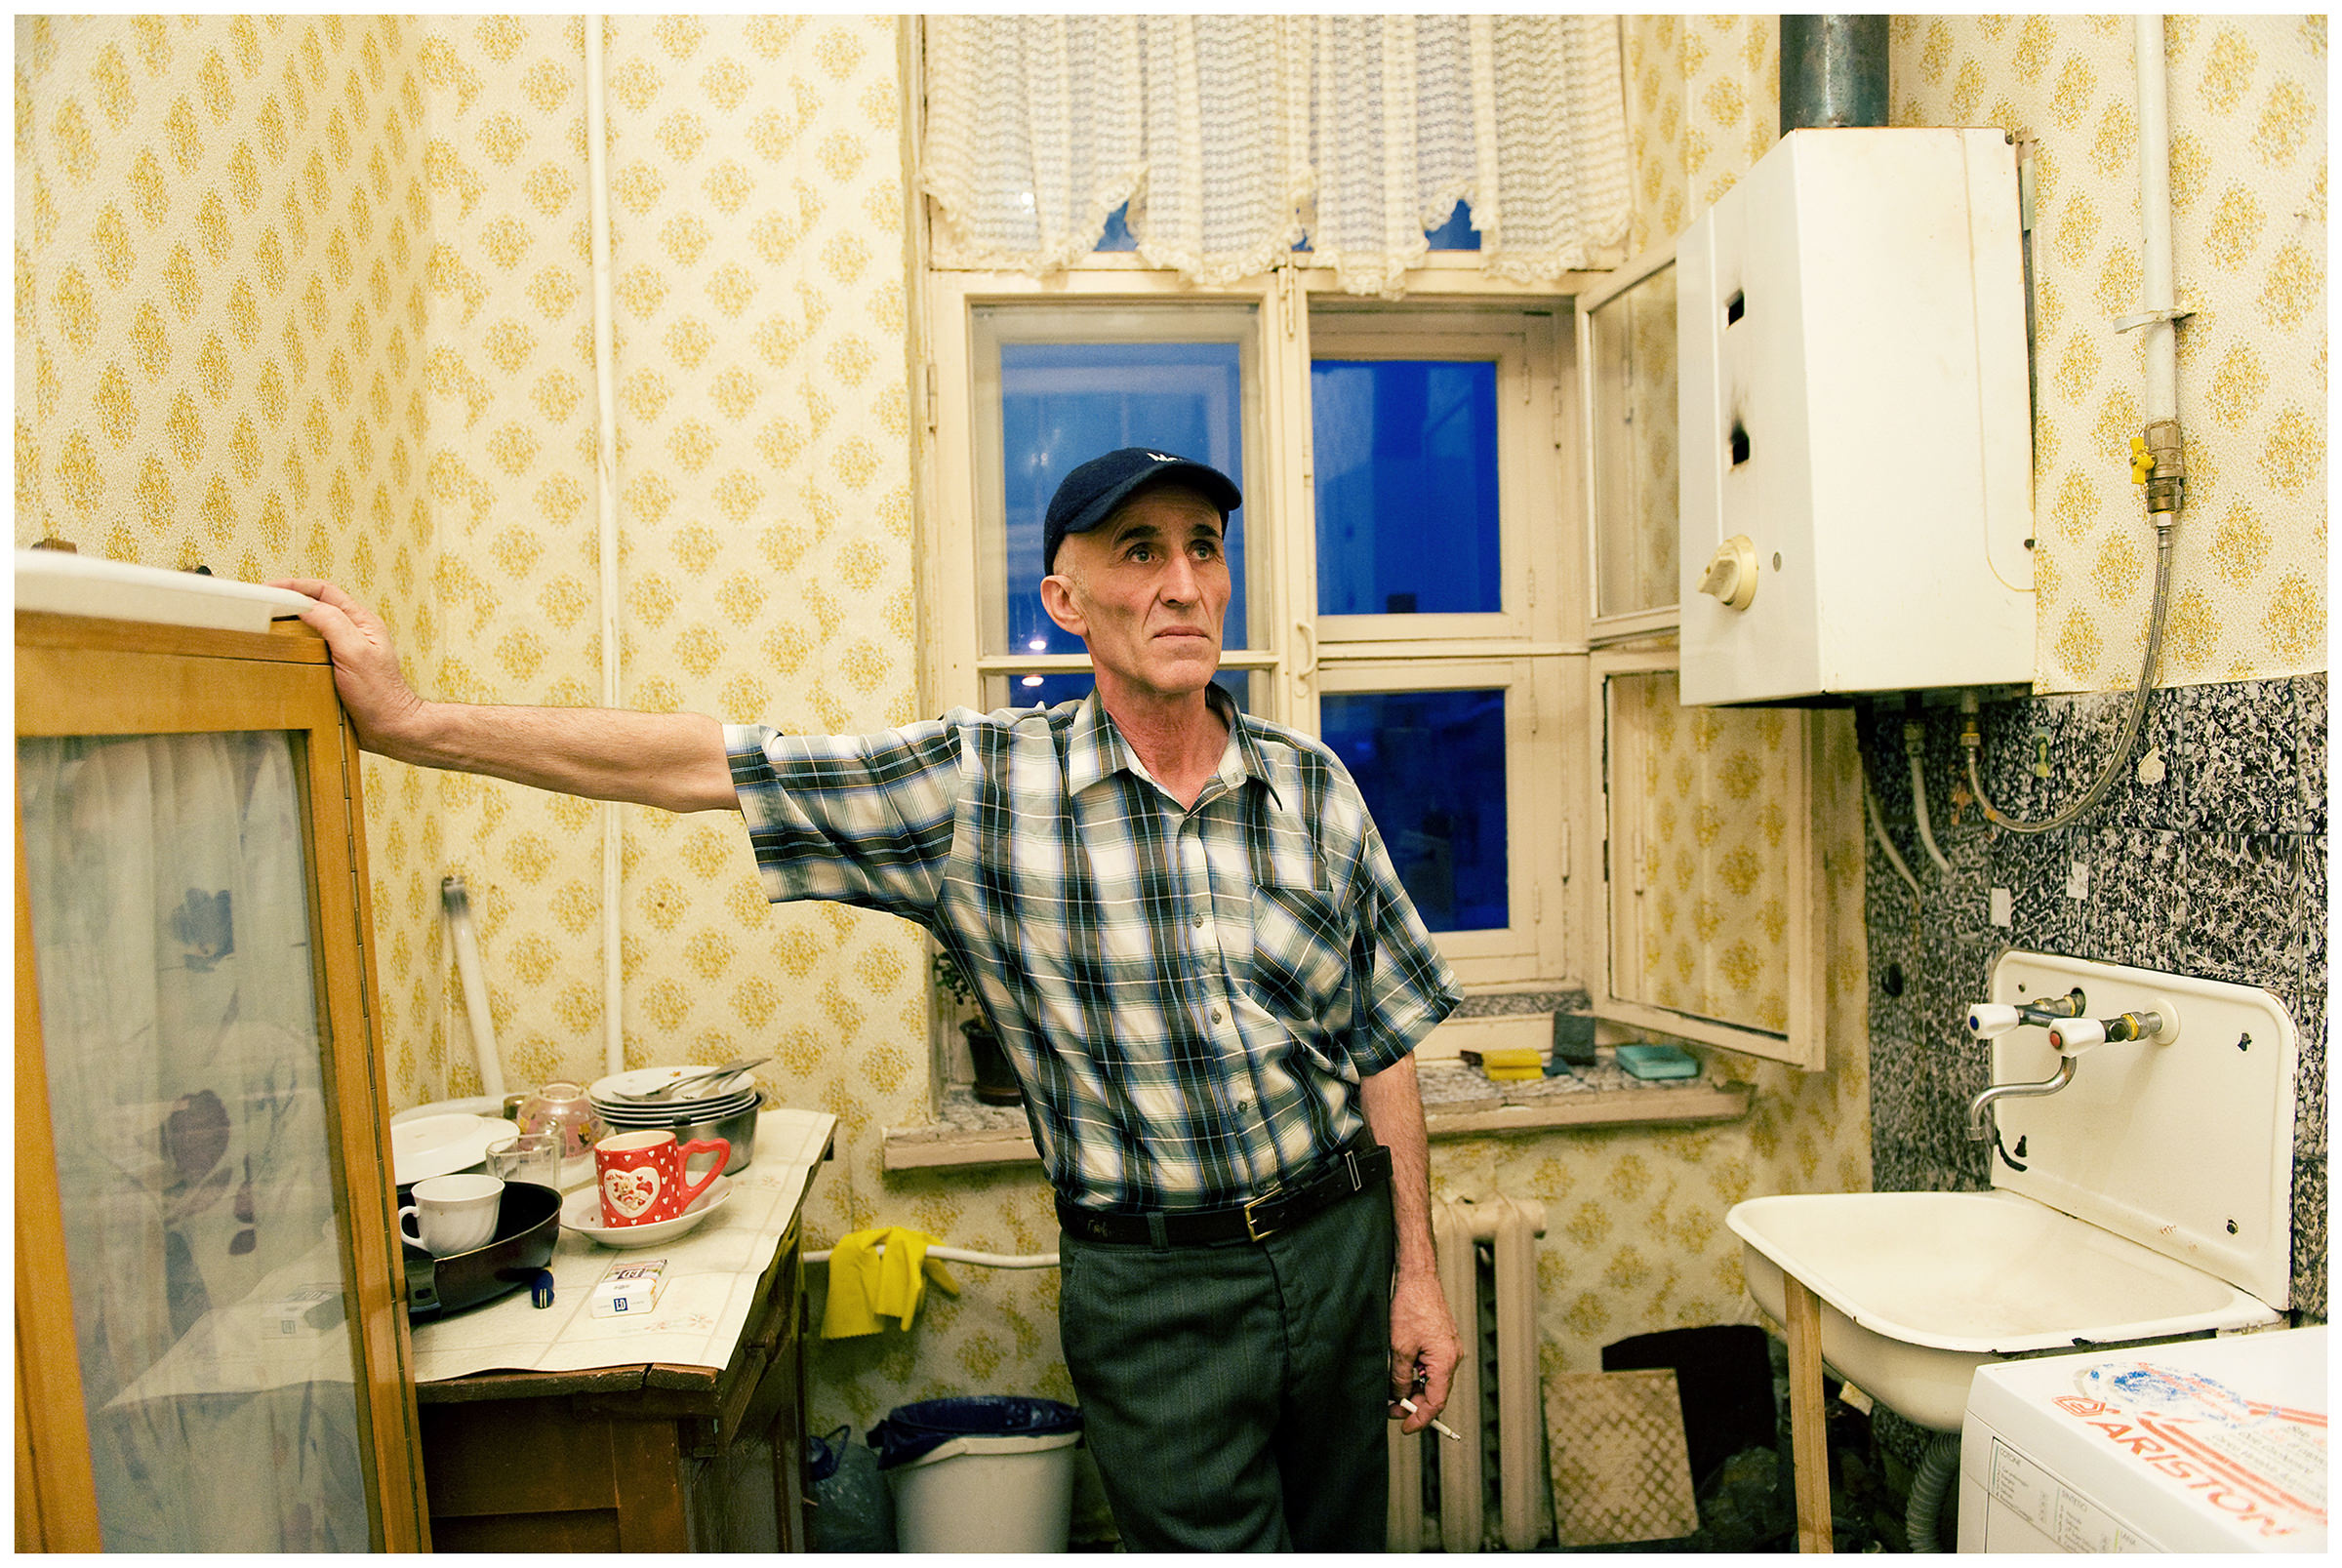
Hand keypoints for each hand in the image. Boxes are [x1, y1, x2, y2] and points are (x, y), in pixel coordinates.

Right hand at [268, 578, 428, 755]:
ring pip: (311, 628)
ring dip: (288, 624)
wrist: (390, 730)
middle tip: (260, 604)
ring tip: (264, 624)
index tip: (268, 588)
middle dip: (288, 601)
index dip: (295, 586)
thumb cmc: (380, 695)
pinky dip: (292, 647)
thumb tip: (305, 605)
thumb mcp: (356, 652)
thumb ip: (333, 623)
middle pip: (316, 606)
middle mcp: (353, 633)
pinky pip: (309, 651)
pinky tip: (279, 653)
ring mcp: (344, 652)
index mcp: (361, 621)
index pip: (324, 591)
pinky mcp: (335, 670)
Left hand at [1387, 1270, 1460, 1432]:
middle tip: (1392, 1407)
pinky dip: (1418, 1374)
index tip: (1406, 1427)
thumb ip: (1400, 1377)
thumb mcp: (1399, 1348)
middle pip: (1436, 1393)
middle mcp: (1453, 1357)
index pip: (1436, 1402)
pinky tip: (1402, 1371)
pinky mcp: (1444, 1341)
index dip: (1421, 1419)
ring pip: (1433, 1380)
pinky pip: (1433, 1366)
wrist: (1418, 1278)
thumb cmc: (1411, 1306)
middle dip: (1414, 1403)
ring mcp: (1450, 1348)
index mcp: (1445, 1362)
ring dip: (1415, 1388)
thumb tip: (1399, 1395)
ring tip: (1393, 1389)